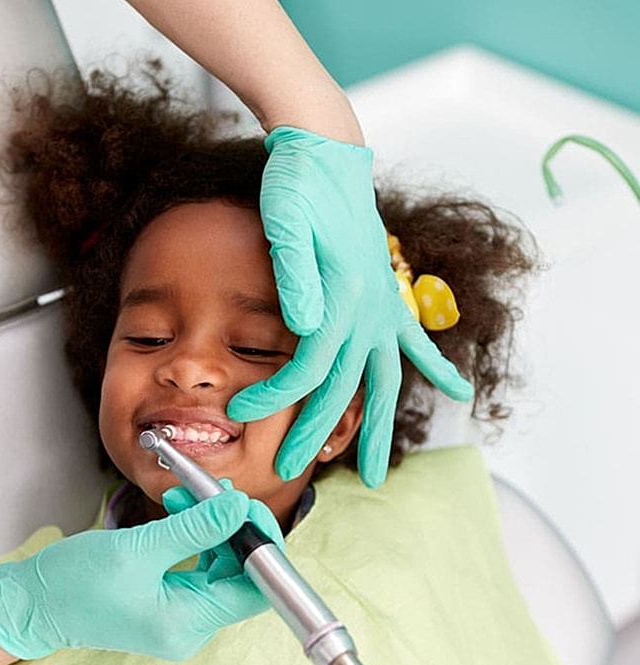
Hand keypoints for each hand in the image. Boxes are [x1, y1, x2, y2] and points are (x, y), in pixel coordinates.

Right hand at [0, 490, 267, 660]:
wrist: (31, 605)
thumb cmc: (74, 583)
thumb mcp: (139, 548)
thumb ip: (196, 528)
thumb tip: (240, 507)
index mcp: (187, 624)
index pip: (256, 591)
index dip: (261, 546)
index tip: (248, 507)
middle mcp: (191, 627)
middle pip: (241, 576)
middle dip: (233, 528)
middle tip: (215, 491)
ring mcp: (181, 616)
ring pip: (220, 566)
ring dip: (211, 526)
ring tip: (187, 493)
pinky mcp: (169, 603)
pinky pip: (199, 567)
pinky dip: (195, 536)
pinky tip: (180, 508)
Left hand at [227, 126, 472, 487]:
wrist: (326, 152)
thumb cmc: (298, 184)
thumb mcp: (285, 220)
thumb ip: (295, 275)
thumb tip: (304, 327)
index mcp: (342, 297)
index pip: (308, 366)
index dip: (276, 396)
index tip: (241, 412)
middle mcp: (369, 309)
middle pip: (343, 388)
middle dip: (314, 433)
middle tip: (288, 471)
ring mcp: (383, 306)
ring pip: (385, 380)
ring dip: (379, 428)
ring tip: (375, 473)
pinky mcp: (386, 296)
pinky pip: (415, 341)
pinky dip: (436, 367)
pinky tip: (460, 390)